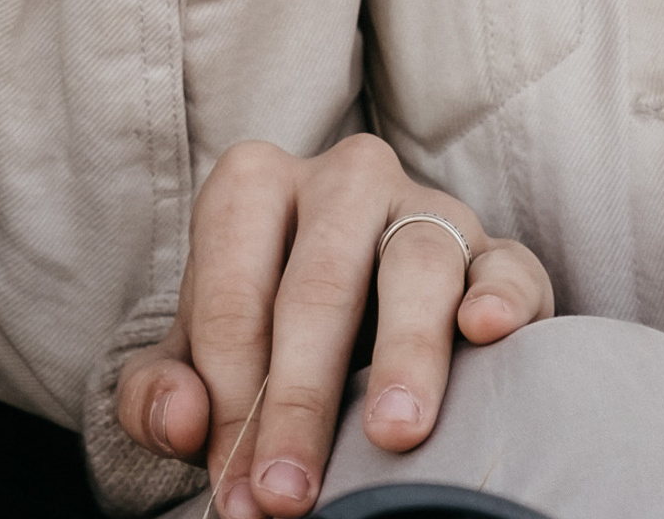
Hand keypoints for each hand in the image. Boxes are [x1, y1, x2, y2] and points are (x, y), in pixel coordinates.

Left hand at [115, 135, 554, 515]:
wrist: (351, 323)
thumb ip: (159, 393)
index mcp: (253, 186)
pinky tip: (485, 332)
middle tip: (291, 495)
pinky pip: (505, 261)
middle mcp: (342, 176)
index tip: (238, 491)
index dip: (229, 399)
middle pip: (318, 283)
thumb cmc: (260, 339)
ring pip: (416, 261)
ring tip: (391, 432)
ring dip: (404, 353)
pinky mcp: (494, 247)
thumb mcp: (195, 363)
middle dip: (300, 400)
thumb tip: (180, 421)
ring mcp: (424, 205)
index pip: (233, 293)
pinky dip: (501, 295)